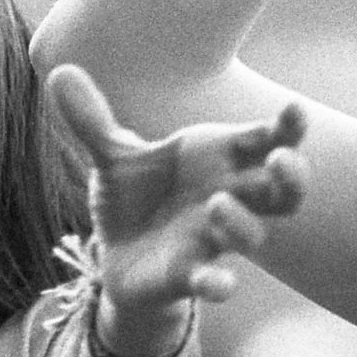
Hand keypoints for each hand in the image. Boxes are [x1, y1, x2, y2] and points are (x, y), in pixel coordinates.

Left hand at [49, 65, 307, 353]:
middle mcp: (228, 199)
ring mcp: (213, 240)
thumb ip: (94, 121)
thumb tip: (60, 72)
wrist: (117, 256)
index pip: (267, 141)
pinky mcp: (190, 275)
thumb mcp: (113, 157)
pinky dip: (219, 283)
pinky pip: (214, 281)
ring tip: (217, 204)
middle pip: (283, 191)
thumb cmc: (136, 198)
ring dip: (244, 222)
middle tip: (283, 159)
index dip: (287, 128)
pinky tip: (221, 284)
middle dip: (292, 176)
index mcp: (219, 161)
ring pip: (254, 235)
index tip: (295, 110)